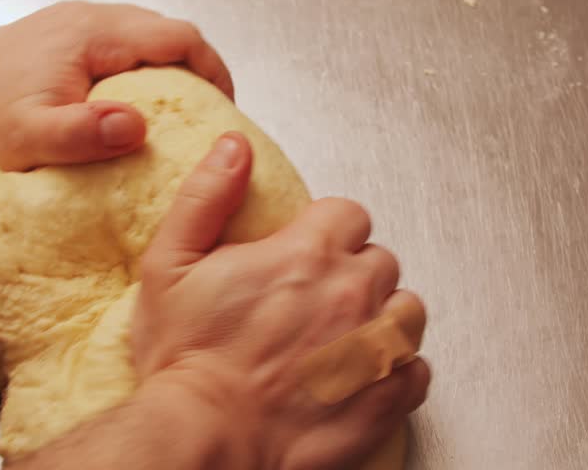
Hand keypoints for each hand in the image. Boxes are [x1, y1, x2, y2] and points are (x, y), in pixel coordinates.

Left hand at [0, 1, 232, 169]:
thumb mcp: (30, 138)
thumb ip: (84, 132)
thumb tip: (137, 125)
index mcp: (91, 35)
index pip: (177, 37)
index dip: (213, 69)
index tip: (225, 106)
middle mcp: (89, 19)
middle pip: (168, 32)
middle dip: (199, 69)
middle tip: (208, 113)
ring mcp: (77, 23)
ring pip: (148, 35)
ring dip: (173, 68)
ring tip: (181, 111)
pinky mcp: (67, 35)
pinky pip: (124, 42)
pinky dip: (146, 68)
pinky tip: (139, 101)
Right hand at [134, 132, 429, 468]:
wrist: (205, 439)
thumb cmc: (186, 360)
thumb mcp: (171, 264)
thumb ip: (206, 197)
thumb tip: (234, 148)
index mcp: (307, 254)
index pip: (349, 214)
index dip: (328, 230)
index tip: (310, 250)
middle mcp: (352, 294)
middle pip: (380, 261)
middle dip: (354, 273)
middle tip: (319, 299)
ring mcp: (375, 348)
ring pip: (408, 310)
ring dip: (383, 316)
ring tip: (348, 335)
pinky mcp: (386, 398)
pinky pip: (417, 369)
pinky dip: (397, 370)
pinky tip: (364, 375)